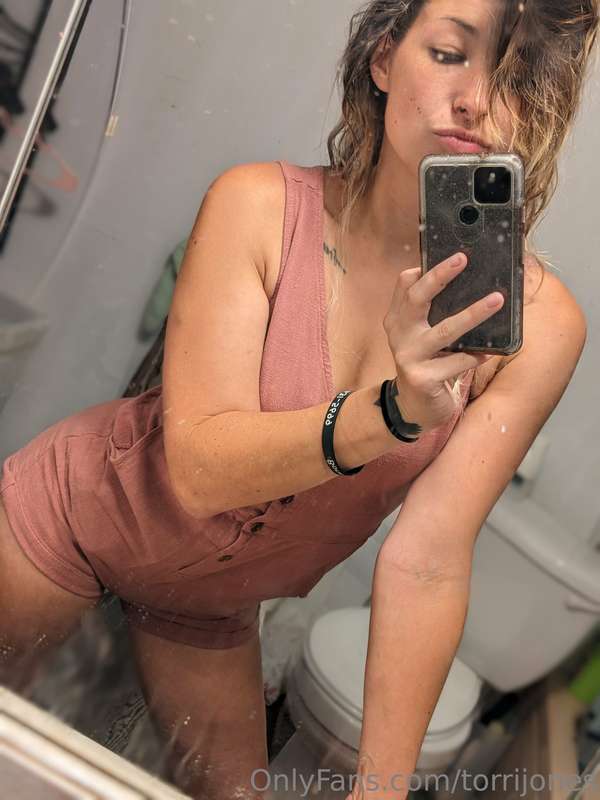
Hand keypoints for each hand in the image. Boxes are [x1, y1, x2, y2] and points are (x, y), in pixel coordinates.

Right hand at [382, 251, 502, 431]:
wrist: (416, 407)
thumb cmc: (428, 363)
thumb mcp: (424, 334)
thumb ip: (433, 312)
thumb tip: (470, 280)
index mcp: (398, 319)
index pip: (405, 285)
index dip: (425, 269)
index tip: (453, 254)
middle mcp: (398, 334)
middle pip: (416, 298)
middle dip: (439, 276)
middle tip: (463, 259)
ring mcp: (408, 356)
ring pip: (445, 330)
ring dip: (473, 314)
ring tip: (497, 300)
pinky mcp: (421, 378)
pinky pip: (456, 363)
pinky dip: (475, 355)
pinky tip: (492, 351)